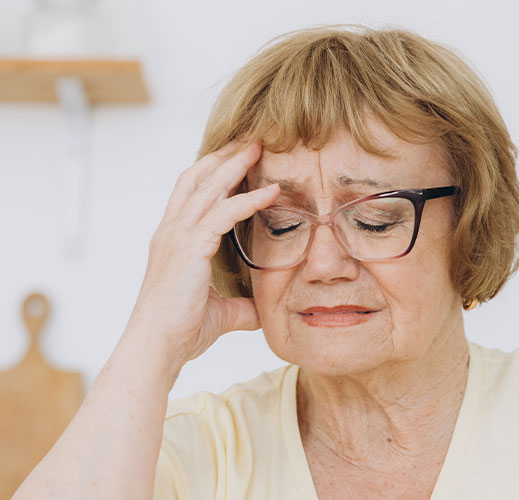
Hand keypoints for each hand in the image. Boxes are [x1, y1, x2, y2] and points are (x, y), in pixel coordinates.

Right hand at [125, 139, 278, 368]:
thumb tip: (262, 311)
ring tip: (260, 147)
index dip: (212, 171)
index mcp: (173, 240)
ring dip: (236, 164)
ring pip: (209, 186)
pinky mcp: (190, 247)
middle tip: (251, 139)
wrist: (157, 347)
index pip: (191, 192)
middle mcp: (171, 231)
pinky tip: (273, 191)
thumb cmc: (180, 331)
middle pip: (197, 177)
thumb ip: (241, 306)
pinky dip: (249, 199)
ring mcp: (177, 236)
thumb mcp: (220, 313)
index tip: (237, 157)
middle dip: (225, 155)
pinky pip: (224, 213)